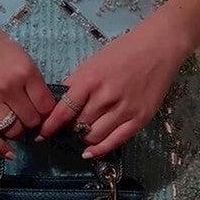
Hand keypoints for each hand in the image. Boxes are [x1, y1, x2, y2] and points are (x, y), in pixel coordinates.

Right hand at [0, 15, 56, 158]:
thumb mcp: (20, 55)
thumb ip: (32, 79)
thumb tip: (43, 105)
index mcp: (25, 71)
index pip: (46, 105)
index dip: (47, 112)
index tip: (43, 112)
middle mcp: (9, 87)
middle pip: (31, 120)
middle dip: (33, 121)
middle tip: (27, 116)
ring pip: (13, 129)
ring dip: (18, 130)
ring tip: (15, 122)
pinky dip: (0, 148)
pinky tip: (9, 154)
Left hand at [35, 23, 188, 158]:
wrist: (158, 47)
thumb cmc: (123, 51)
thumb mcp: (93, 61)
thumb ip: (77, 83)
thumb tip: (60, 104)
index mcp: (90, 79)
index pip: (64, 110)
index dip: (50, 125)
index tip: (40, 134)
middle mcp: (106, 97)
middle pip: (78, 124)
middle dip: (70, 128)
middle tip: (68, 128)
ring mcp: (124, 109)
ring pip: (94, 135)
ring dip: (84, 137)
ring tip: (82, 133)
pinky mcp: (140, 118)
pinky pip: (115, 141)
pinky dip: (100, 149)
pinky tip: (90, 152)